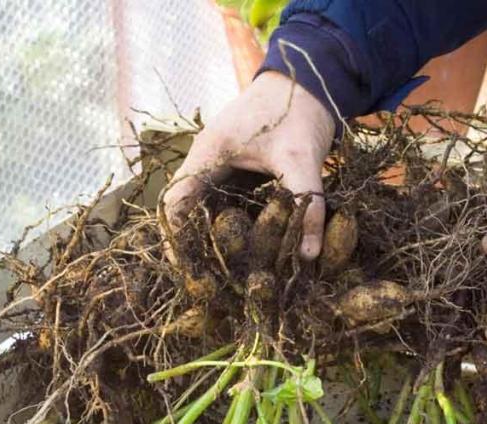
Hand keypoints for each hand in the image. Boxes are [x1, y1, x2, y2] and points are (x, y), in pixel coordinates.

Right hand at [162, 71, 335, 258]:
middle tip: (210, 282)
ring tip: (226, 274)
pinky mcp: (239, 170)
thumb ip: (308, 204)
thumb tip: (310, 255)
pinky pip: (228, 204)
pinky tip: (249, 251)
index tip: (189, 273)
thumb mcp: (303, 157)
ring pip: (207, 210)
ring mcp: (222, 165)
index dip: (177, 241)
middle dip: (197, 247)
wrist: (310, 77)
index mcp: (208, 153)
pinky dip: (235, 226)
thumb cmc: (299, 110)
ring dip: (216, 239)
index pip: (175, 203)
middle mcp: (208, 161)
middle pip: (188, 211)